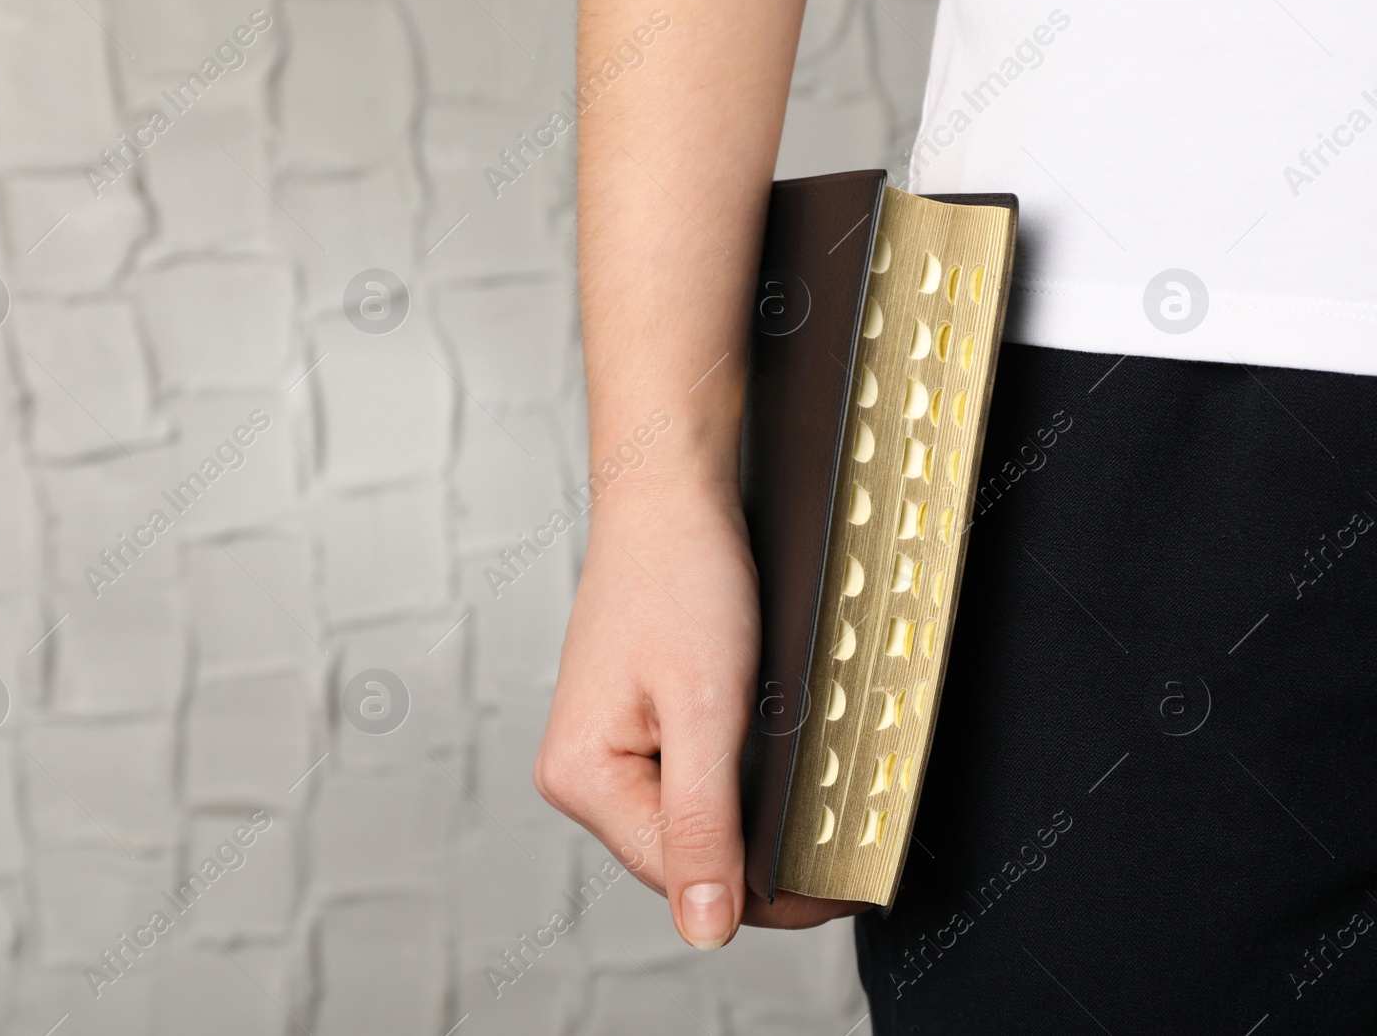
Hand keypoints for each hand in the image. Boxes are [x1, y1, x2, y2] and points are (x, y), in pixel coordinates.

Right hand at [535, 483, 866, 949]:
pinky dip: (738, 783)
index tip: (843, 890)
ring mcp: (604, 750)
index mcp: (582, 778)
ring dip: (752, 822)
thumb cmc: (678, 579)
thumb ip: (704, 823)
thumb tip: (705, 928)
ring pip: (692, 821)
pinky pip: (690, 782)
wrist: (670, 495)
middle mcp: (581, 773)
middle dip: (761, 857)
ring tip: (815, 807)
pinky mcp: (631, 725)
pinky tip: (773, 767)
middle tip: (843, 850)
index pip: (682, 876)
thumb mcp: (705, 709)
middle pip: (685, 855)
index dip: (767, 893)